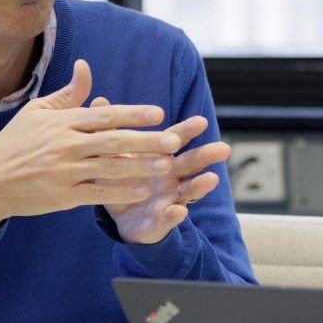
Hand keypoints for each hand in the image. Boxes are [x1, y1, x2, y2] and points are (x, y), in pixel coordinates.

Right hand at [0, 60, 182, 229]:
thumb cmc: (16, 143)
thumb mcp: (37, 112)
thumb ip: (67, 94)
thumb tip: (86, 67)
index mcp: (61, 122)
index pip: (104, 115)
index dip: (133, 114)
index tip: (158, 113)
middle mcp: (64, 145)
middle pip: (113, 141)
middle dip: (146, 140)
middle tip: (174, 140)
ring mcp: (63, 172)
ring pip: (109, 167)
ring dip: (141, 166)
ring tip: (167, 165)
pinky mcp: (61, 196)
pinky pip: (97, 192)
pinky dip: (120, 191)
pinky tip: (143, 189)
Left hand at [87, 94, 229, 244]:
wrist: (121, 218)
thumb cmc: (122, 180)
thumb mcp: (114, 155)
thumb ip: (112, 131)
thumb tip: (99, 100)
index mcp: (160, 157)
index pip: (175, 140)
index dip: (187, 131)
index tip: (200, 121)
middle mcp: (171, 177)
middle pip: (191, 164)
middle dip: (206, 156)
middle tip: (223, 148)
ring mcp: (169, 199)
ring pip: (189, 191)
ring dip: (200, 185)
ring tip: (211, 179)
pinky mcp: (160, 222)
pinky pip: (167, 219)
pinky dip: (173, 216)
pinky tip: (179, 212)